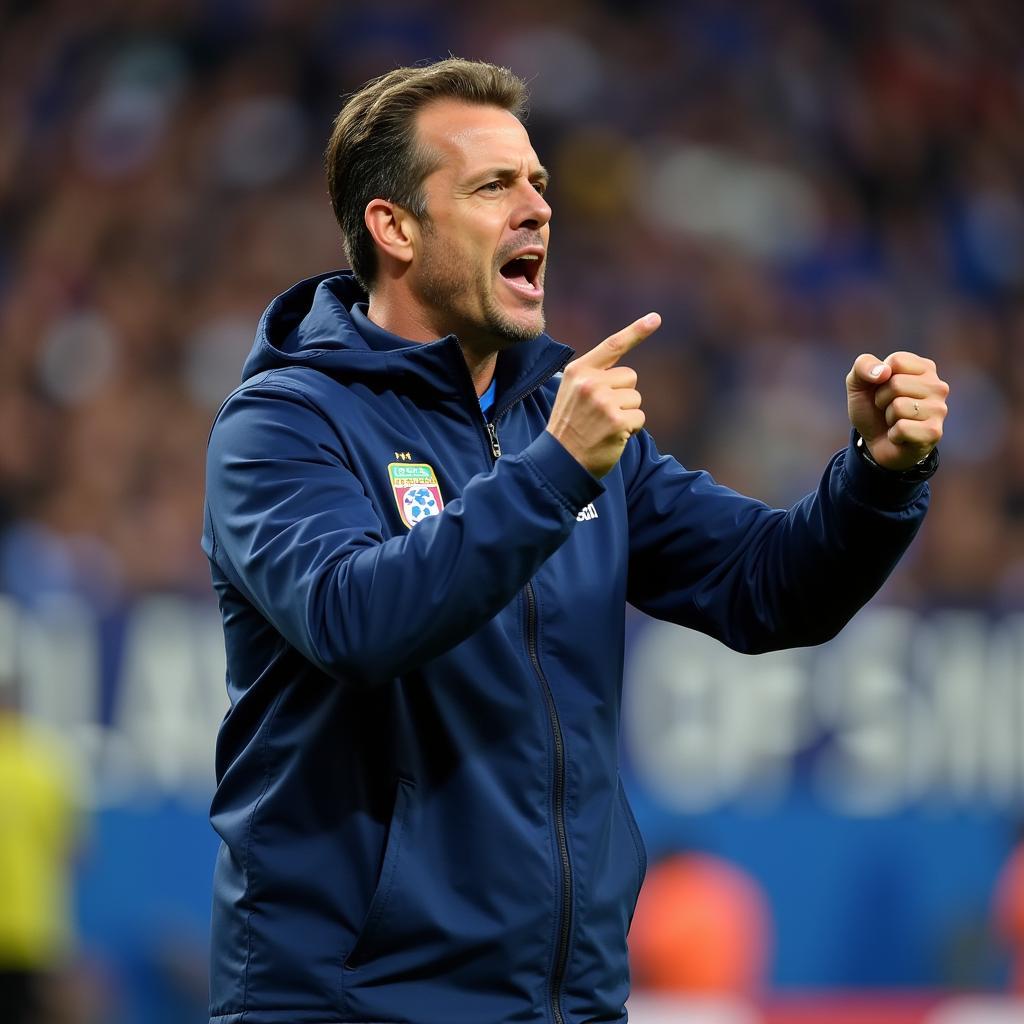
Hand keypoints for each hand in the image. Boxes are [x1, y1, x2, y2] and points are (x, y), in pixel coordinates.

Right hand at [546, 313, 660, 477]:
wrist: (559, 463)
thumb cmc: (570, 427)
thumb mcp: (573, 393)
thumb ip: (594, 378)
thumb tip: (626, 375)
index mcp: (578, 371)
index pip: (612, 346)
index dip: (636, 331)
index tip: (656, 318)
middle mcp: (590, 383)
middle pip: (630, 377)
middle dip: (623, 395)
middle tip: (600, 415)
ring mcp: (603, 402)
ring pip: (636, 399)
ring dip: (626, 414)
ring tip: (603, 426)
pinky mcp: (616, 421)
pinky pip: (639, 417)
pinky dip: (630, 429)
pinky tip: (611, 436)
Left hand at [846, 351, 948, 470]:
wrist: (875, 443)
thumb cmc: (872, 408)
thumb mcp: (859, 383)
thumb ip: (863, 366)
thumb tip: (883, 372)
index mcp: (924, 368)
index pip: (896, 361)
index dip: (879, 378)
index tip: (882, 388)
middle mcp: (938, 386)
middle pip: (896, 383)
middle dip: (881, 399)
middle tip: (887, 408)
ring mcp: (939, 409)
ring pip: (899, 406)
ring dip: (888, 417)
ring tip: (894, 421)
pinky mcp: (934, 432)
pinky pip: (902, 428)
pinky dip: (893, 434)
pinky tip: (900, 436)